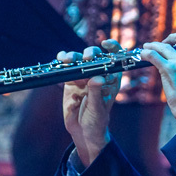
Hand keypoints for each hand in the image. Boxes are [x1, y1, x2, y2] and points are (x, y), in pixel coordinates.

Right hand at [61, 40, 122, 166]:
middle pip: (95, 56)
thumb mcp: (97, 108)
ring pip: (78, 60)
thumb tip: (97, 77)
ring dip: (73, 57)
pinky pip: (66, 68)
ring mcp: (83, 77)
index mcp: (111, 79)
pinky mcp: (70, 82)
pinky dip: (63, 62)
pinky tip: (60, 60)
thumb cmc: (96, 121)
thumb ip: (96, 93)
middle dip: (90, 53)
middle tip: (86, 58)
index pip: (114, 59)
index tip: (105, 43)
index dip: (113, 48)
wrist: (83, 131)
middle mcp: (97, 75)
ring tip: (68, 60)